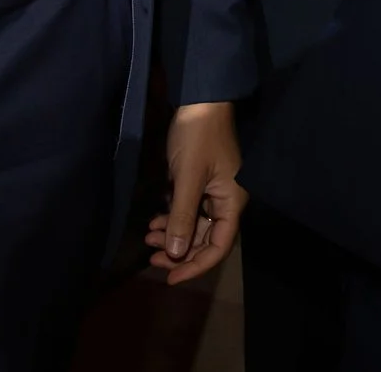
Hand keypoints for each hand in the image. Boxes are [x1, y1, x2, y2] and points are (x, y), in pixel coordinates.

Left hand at [143, 101, 244, 284]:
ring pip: (195, 227)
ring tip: (147, 236)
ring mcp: (214, 193)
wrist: (201, 102)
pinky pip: (189, 212)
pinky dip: (173, 219)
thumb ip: (183, 218)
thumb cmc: (198, 138)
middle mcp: (227, 202)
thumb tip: (177, 255)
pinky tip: (155, 219)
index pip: (219, 247)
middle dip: (180, 252)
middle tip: (151, 258)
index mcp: (232, 202)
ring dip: (173, 235)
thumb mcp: (187, 179)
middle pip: (206, 240)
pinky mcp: (201, 184)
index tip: (170, 278)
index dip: (195, 266)